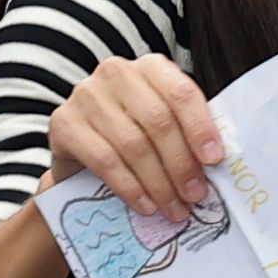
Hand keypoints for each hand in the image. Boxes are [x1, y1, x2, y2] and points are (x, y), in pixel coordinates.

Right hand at [45, 55, 221, 220]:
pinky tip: (144, 205)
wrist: (81, 151)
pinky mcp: (63, 122)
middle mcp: (116, 73)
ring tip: (174, 209)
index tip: (214, 161)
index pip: (180, 93)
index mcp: (150, 67)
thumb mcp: (163, 127)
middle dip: (180, 164)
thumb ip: (186, 135)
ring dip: (158, 183)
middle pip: (157, 120)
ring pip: (132, 143)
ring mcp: (86, 95)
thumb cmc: (134, 136)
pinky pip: (102, 159)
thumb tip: (214, 166)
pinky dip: (129, 187)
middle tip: (195, 196)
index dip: (200, 127)